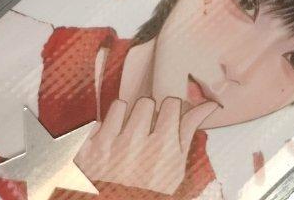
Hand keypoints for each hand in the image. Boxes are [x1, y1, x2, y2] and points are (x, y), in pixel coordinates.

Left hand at [76, 97, 218, 195]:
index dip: (169, 113)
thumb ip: (187, 133)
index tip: (166, 122)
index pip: (171, 103)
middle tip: (145, 135)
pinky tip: (107, 150)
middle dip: (146, 116)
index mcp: (161, 148)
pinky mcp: (84, 150)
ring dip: (123, 120)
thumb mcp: (174, 171)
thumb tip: (208, 104)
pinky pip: (95, 123)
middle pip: (145, 102)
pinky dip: (100, 133)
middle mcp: (135, 142)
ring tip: (124, 140)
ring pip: (120, 105)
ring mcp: (107, 145)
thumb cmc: (149, 194)